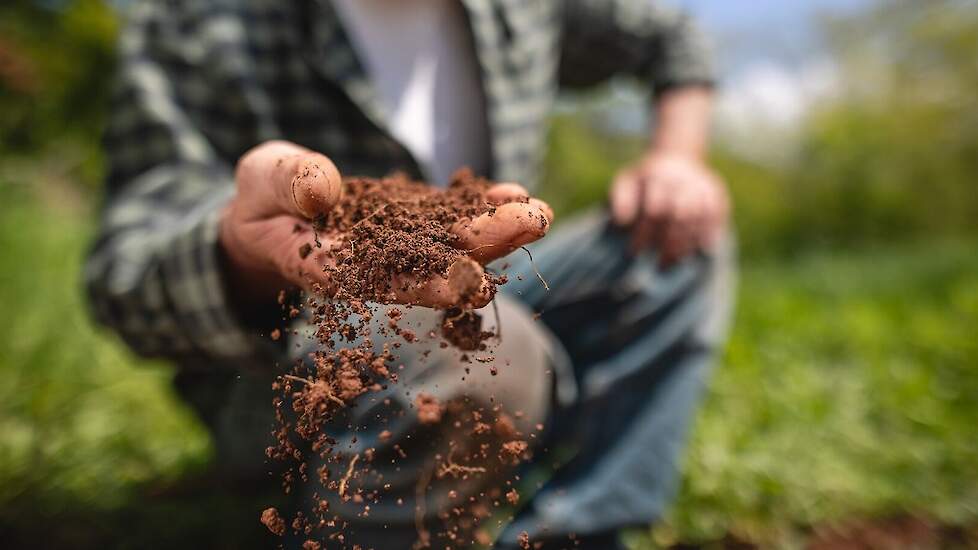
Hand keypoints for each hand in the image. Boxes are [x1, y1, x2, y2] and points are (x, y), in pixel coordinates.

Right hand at [219, 140, 551, 308]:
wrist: (274, 210)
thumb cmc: (261, 200)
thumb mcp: (260, 181)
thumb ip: (286, 183)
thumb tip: (323, 189)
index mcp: (333, 269)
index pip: (384, 282)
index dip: (427, 284)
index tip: (470, 282)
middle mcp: (377, 267)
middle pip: (434, 265)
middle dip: (484, 248)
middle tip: (532, 224)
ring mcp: (401, 247)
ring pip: (452, 245)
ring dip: (498, 231)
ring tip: (538, 211)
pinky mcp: (415, 226)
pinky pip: (453, 219)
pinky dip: (483, 209)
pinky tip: (517, 194)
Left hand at [610, 151, 728, 264]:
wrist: (676, 157)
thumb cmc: (645, 179)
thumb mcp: (626, 182)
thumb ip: (620, 199)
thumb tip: (621, 221)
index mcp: (656, 176)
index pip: (653, 210)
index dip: (644, 233)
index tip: (635, 252)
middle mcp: (681, 179)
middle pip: (679, 215)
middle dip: (669, 242)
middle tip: (659, 264)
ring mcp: (701, 184)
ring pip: (698, 217)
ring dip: (688, 242)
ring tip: (675, 261)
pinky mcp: (716, 191)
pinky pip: (717, 215)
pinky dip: (710, 233)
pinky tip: (702, 250)